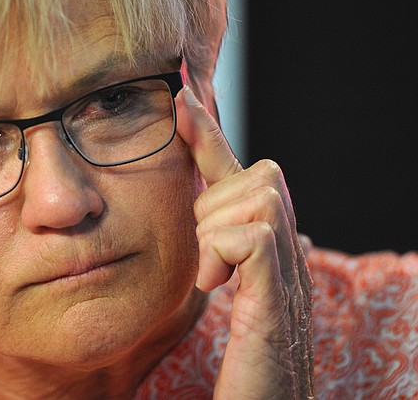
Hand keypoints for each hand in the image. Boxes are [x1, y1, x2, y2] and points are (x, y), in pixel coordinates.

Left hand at [175, 86, 313, 399]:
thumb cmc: (243, 368)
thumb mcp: (222, 297)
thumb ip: (216, 256)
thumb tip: (206, 229)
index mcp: (265, 253)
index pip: (240, 176)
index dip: (210, 136)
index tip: (180, 100)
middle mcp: (286, 257)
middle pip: (258, 174)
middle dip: (216, 198)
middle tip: (204, 253)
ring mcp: (287, 278)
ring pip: (258, 197)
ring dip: (218, 229)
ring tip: (210, 274)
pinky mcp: (278, 304)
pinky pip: (255, 237)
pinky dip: (224, 252)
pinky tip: (212, 284)